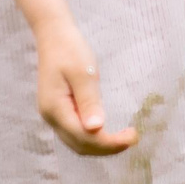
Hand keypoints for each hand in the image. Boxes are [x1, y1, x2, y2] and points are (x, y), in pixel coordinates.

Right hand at [34, 17, 137, 155]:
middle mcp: (51, 117)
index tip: (133, 136)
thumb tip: (96, 129)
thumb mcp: (83, 72)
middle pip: (80, 145)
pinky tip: (107, 132)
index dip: (109, 143)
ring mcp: (53, 116)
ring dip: (100, 146)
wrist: (53, 36)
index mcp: (56, 109)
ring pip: (76, 143)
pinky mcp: (58, 111)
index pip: (84, 137)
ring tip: (124, 138)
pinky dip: (93, 138)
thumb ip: (89, 101)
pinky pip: (75, 133)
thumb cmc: (70, 49)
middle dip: (107, 148)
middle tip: (133, 138)